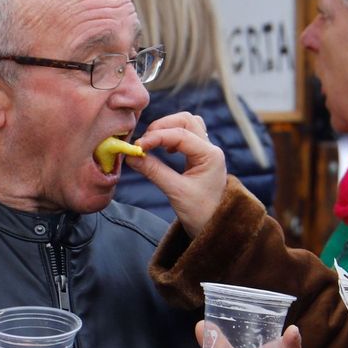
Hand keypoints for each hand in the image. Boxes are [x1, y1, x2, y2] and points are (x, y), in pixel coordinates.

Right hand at [130, 112, 226, 236]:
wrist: (215, 227)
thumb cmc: (200, 213)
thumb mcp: (175, 192)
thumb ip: (154, 171)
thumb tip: (131, 156)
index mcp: (210, 155)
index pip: (180, 134)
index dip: (157, 137)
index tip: (138, 146)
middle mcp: (210, 148)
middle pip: (186, 120)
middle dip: (163, 126)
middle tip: (145, 142)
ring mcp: (206, 151)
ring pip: (187, 124)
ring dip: (168, 128)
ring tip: (153, 143)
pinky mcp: (199, 157)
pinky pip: (186, 136)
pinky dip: (171, 137)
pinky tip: (164, 150)